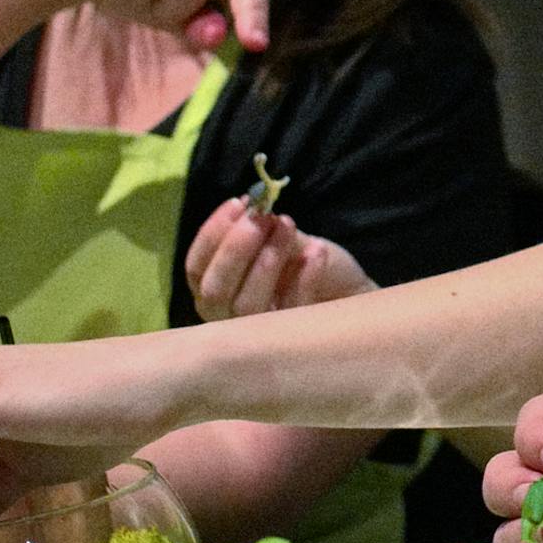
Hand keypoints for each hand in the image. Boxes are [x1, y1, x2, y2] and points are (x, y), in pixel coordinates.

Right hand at [185, 199, 375, 320]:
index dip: (212, 234)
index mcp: (213, 288)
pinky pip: (291, 310)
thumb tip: (253, 207)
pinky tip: (317, 251)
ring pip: (246, 305)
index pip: (195, 267)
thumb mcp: (281, 241)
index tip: (240, 203)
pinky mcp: (292, 339)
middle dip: (235, 249)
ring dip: (268, 260)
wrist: (347, 292)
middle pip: (214, 289)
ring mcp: (257, 333)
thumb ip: (263, 229)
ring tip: (289, 227)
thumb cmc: (303, 265)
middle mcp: (226, 315)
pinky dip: (303, 278)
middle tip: (262, 218)